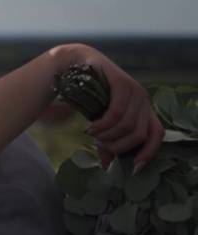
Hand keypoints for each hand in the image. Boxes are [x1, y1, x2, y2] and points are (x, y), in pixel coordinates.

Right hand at [66, 45, 163, 170]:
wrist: (78, 66)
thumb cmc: (90, 97)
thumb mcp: (100, 124)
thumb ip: (107, 142)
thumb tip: (107, 165)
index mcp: (143, 111)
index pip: (157, 134)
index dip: (149, 152)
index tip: (134, 167)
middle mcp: (144, 101)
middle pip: (140, 134)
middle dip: (118, 146)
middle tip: (100, 146)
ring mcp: (136, 91)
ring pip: (128, 125)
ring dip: (107, 136)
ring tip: (92, 135)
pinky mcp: (123, 84)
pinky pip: (117, 112)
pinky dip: (104, 124)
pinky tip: (91, 127)